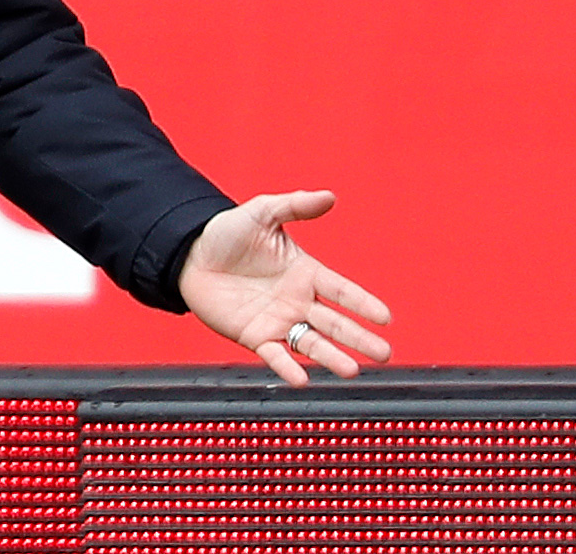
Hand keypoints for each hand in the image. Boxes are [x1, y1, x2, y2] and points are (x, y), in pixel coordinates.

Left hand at [179, 190, 392, 385]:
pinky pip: (273, 355)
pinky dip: (286, 368)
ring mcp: (277, 322)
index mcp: (305, 273)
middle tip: (384, 354)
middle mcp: (297, 301)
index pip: (341, 290)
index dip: (363, 303)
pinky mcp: (253, 337)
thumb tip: (329, 197)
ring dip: (332, 358)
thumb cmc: (227, 233)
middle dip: (360, 338)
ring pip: (311, 344)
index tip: (385, 317)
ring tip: (352, 370)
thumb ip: (295, 205)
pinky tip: (301, 379)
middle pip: (335, 323)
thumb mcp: (262, 213)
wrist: (190, 256)